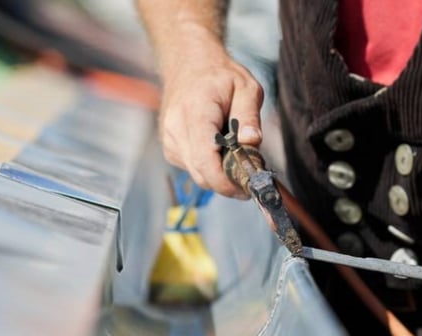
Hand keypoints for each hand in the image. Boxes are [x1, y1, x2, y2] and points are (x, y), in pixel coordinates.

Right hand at [157, 37, 263, 198]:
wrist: (188, 63)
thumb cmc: (219, 75)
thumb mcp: (246, 87)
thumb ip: (249, 116)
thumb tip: (252, 143)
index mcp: (194, 113)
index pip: (205, 160)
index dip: (226, 181)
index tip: (247, 186)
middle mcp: (175, 130)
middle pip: (202, 174)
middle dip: (228, 182)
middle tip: (251, 174)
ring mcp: (170, 141)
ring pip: (198, 175)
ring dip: (220, 174)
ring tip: (236, 154)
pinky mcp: (171, 148)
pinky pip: (194, 169)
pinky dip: (210, 167)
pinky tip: (220, 150)